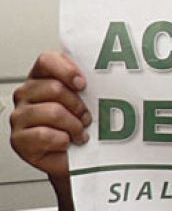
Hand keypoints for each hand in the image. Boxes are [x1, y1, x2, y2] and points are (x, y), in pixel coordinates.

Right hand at [10, 51, 90, 179]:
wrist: (76, 157)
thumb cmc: (81, 123)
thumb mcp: (88, 98)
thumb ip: (88, 80)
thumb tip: (105, 73)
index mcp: (41, 77)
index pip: (47, 60)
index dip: (67, 70)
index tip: (83, 84)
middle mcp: (26, 94)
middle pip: (54, 88)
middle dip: (78, 105)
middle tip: (87, 117)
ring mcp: (19, 116)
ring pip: (52, 112)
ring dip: (73, 125)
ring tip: (80, 132)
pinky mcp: (18, 139)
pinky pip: (44, 135)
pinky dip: (62, 140)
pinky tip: (66, 142)